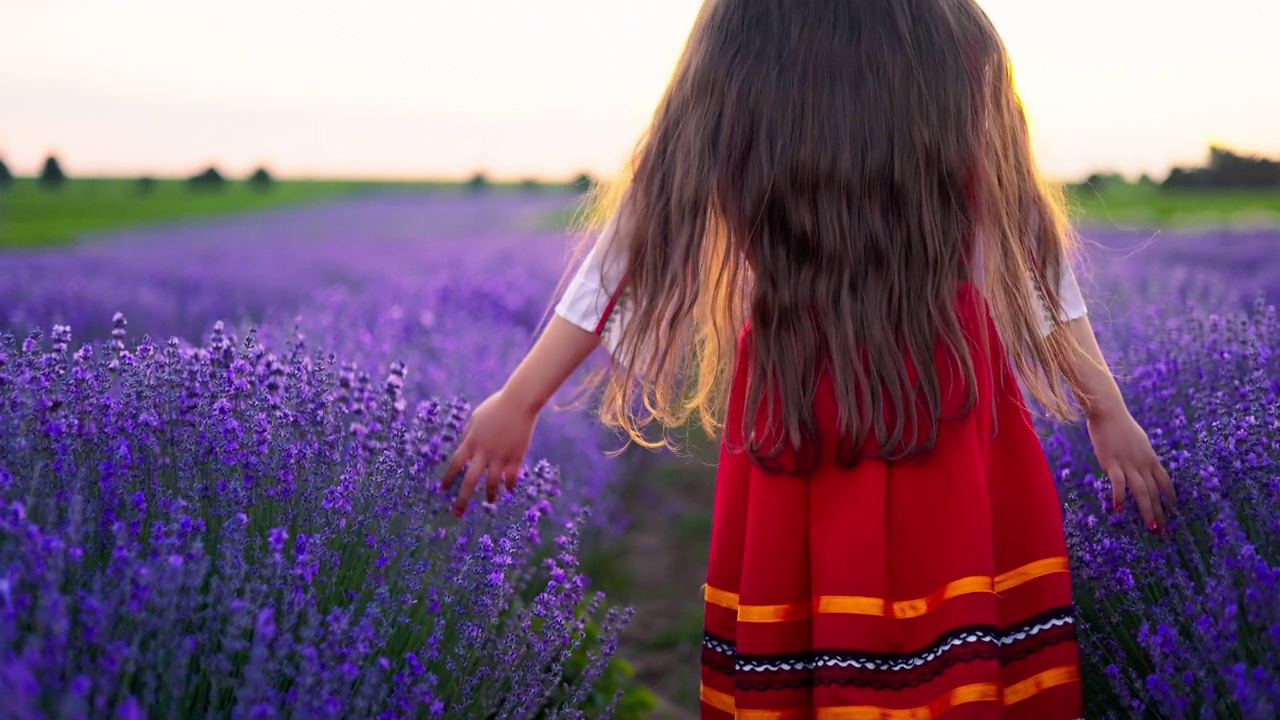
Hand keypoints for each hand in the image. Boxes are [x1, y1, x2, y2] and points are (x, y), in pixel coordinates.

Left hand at [439, 388, 537, 515]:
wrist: (519, 402)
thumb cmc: (497, 406)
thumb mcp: (476, 418)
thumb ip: (469, 433)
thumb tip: (464, 445)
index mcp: (472, 441)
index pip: (455, 464)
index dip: (447, 478)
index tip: (442, 490)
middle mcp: (484, 452)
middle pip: (470, 480)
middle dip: (462, 499)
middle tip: (457, 513)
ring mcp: (501, 455)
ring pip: (492, 483)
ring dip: (489, 495)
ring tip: (489, 502)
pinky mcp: (517, 456)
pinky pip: (512, 477)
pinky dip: (509, 485)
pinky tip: (508, 490)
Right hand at [1088, 407, 1176, 531]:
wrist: (1108, 412)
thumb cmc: (1121, 425)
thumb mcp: (1138, 441)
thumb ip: (1141, 455)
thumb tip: (1144, 464)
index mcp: (1150, 458)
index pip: (1165, 482)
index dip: (1171, 497)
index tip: (1175, 510)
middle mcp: (1143, 464)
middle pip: (1154, 492)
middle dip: (1160, 512)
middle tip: (1163, 530)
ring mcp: (1128, 464)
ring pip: (1141, 491)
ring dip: (1147, 510)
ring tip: (1151, 526)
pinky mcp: (1112, 463)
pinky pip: (1118, 483)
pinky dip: (1119, 496)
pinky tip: (1118, 509)